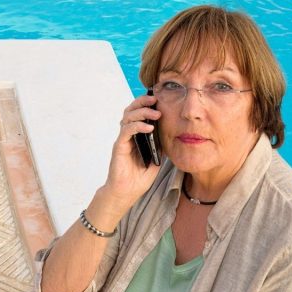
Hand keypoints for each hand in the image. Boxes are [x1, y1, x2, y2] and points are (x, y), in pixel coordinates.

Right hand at [102, 94, 162, 210]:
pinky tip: (148, 128)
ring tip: (155, 114)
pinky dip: (137, 126)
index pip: (139, 114)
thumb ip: (160, 146)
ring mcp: (123, 140)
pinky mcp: (119, 146)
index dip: (147, 105)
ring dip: (142, 112)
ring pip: (128, 116)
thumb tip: (172, 133)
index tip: (160, 100)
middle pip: (131, 110)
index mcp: (137, 136)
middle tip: (155, 99)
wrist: (127, 192)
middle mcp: (128, 135)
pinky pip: (126, 130)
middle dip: (143, 102)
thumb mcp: (157, 159)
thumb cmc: (139, 178)